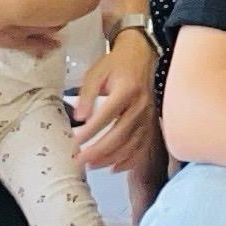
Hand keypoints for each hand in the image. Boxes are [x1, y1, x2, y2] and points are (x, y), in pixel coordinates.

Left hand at [70, 26, 157, 171]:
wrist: (141, 57)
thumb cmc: (116, 65)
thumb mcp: (96, 73)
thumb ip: (87, 94)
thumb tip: (79, 118)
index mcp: (127, 90)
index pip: (107, 115)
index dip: (90, 131)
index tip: (74, 140)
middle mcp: (140, 106)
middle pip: (120, 135)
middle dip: (98, 151)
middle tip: (80, 160)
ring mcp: (147, 117)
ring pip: (131, 145)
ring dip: (110, 158)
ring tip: (91, 165)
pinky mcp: (150, 124)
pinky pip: (141, 147)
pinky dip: (128, 161)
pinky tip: (114, 168)